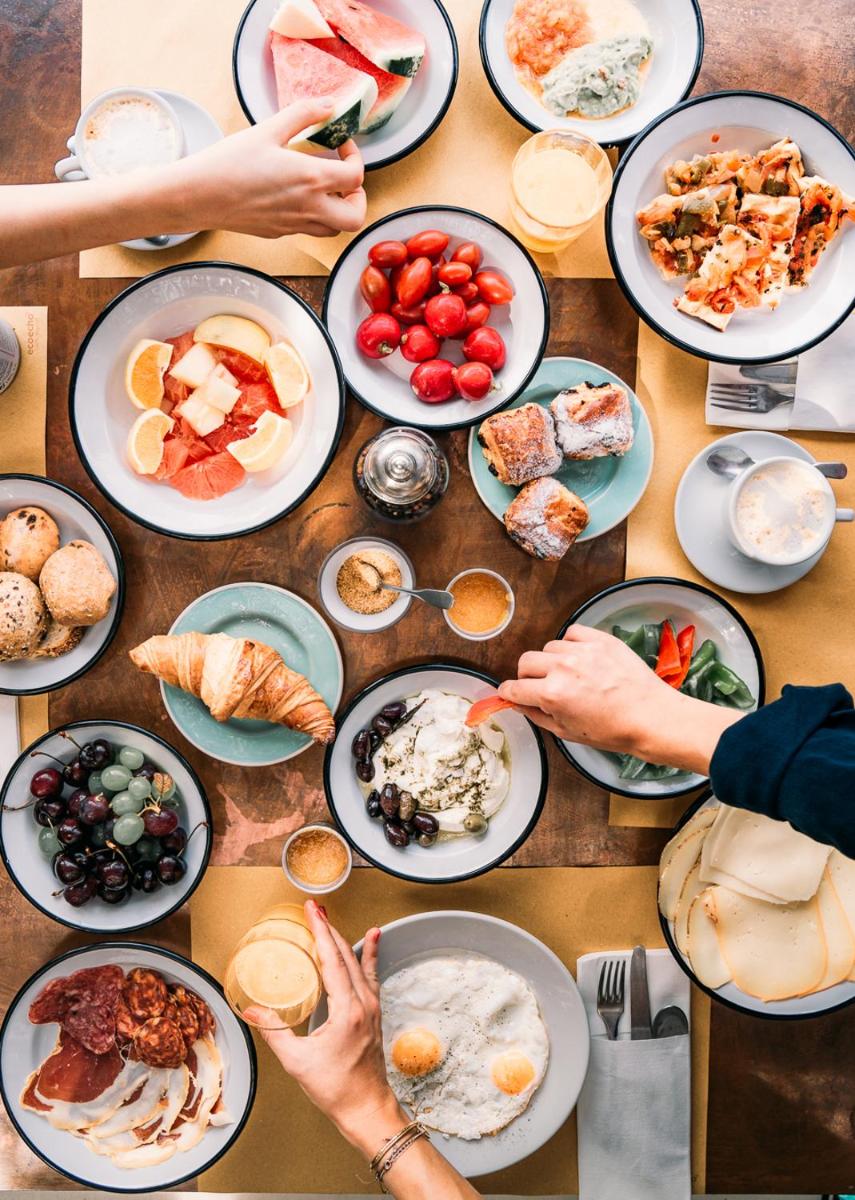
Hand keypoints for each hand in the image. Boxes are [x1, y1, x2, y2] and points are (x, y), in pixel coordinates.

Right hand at [170, 99, 366, 238]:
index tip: (342, 146)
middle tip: (345, 180)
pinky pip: (309, 231)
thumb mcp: (268, 130)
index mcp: (310, 179)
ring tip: (325, 189)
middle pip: (355, 217)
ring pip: (335, 230)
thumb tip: (329, 104)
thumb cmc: (229, 163)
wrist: (199, 196)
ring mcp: (294, 225)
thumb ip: (303, 115)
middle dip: (358, 199)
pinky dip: (314, 216)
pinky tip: (297, 196)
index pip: (356, 177)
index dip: (356, 158)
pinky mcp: (279, 233)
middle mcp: (308, 207)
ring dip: (338, 210)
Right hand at [245, 901, 401, 1148]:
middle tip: (314, 909)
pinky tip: (372, 939)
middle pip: (345, 955)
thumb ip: (273, 1032)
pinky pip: (371, 975)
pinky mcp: (373, 1013)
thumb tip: (250, 1011)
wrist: (366, 1107)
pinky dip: (369, 954)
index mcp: (348, 1010)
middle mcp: (364, 1003)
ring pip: (358, 963)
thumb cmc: (335, 1088)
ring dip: (342, 940)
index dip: (321, 932)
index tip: (312, 911)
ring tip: (331, 920)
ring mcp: (372, 1007)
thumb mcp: (297, 1060)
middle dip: (328, 929)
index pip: (333, 960)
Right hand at [498, 625, 742, 773]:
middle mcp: (563, 668)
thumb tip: (519, 703)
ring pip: (549, 647)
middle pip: (525, 662)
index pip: (513, 687)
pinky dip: (571, 644)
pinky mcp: (601, 639)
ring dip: (552, 661)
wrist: (651, 717)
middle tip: (542, 685)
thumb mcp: (567, 732)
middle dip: (528, 676)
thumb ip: (537, 715)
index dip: (510, 693)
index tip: (512, 693)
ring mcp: (583, 651)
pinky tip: (581, 658)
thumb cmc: (613, 730)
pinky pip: (572, 633)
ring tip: (570, 674)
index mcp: (552, 694)